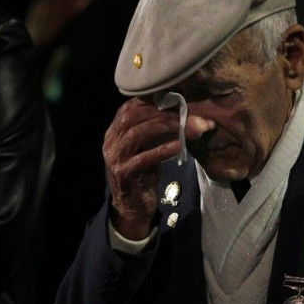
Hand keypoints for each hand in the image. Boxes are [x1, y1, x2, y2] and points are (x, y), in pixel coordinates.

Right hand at [103, 97, 213, 239]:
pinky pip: (144, 158)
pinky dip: (163, 149)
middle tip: (191, 114)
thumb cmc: (145, 174)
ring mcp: (115, 157)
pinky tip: (180, 145)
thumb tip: (185, 111)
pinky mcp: (123, 173)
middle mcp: (111, 140)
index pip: (132, 106)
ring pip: (138, 133)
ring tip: (190, 127)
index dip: (154, 99)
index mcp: (116, 131)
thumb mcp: (149, 148)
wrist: (133, 207)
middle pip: (134, 116)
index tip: (179, 96)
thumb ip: (157, 131)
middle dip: (164, 112)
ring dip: (167, 127)